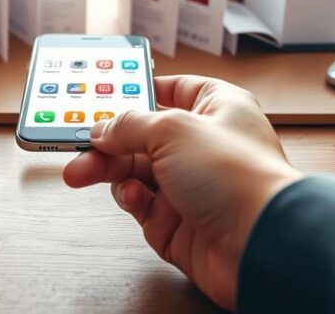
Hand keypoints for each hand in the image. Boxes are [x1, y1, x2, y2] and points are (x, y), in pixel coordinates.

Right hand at [63, 75, 302, 310]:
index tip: (105, 96)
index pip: (174, 90)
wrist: (258, 244)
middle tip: (77, 145)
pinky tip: (132, 197)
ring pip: (136, 172)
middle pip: (144, 136)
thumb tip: (104, 127)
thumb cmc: (238, 176)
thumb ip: (130, 125)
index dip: (140, 92)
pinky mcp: (179, 223)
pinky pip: (142, 206)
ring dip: (109, 171)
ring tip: (81, 173)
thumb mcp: (173, 130)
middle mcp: (205, 146)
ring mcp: (192, 186)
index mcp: (217, 109)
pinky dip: (131, 200)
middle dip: (107, 141)